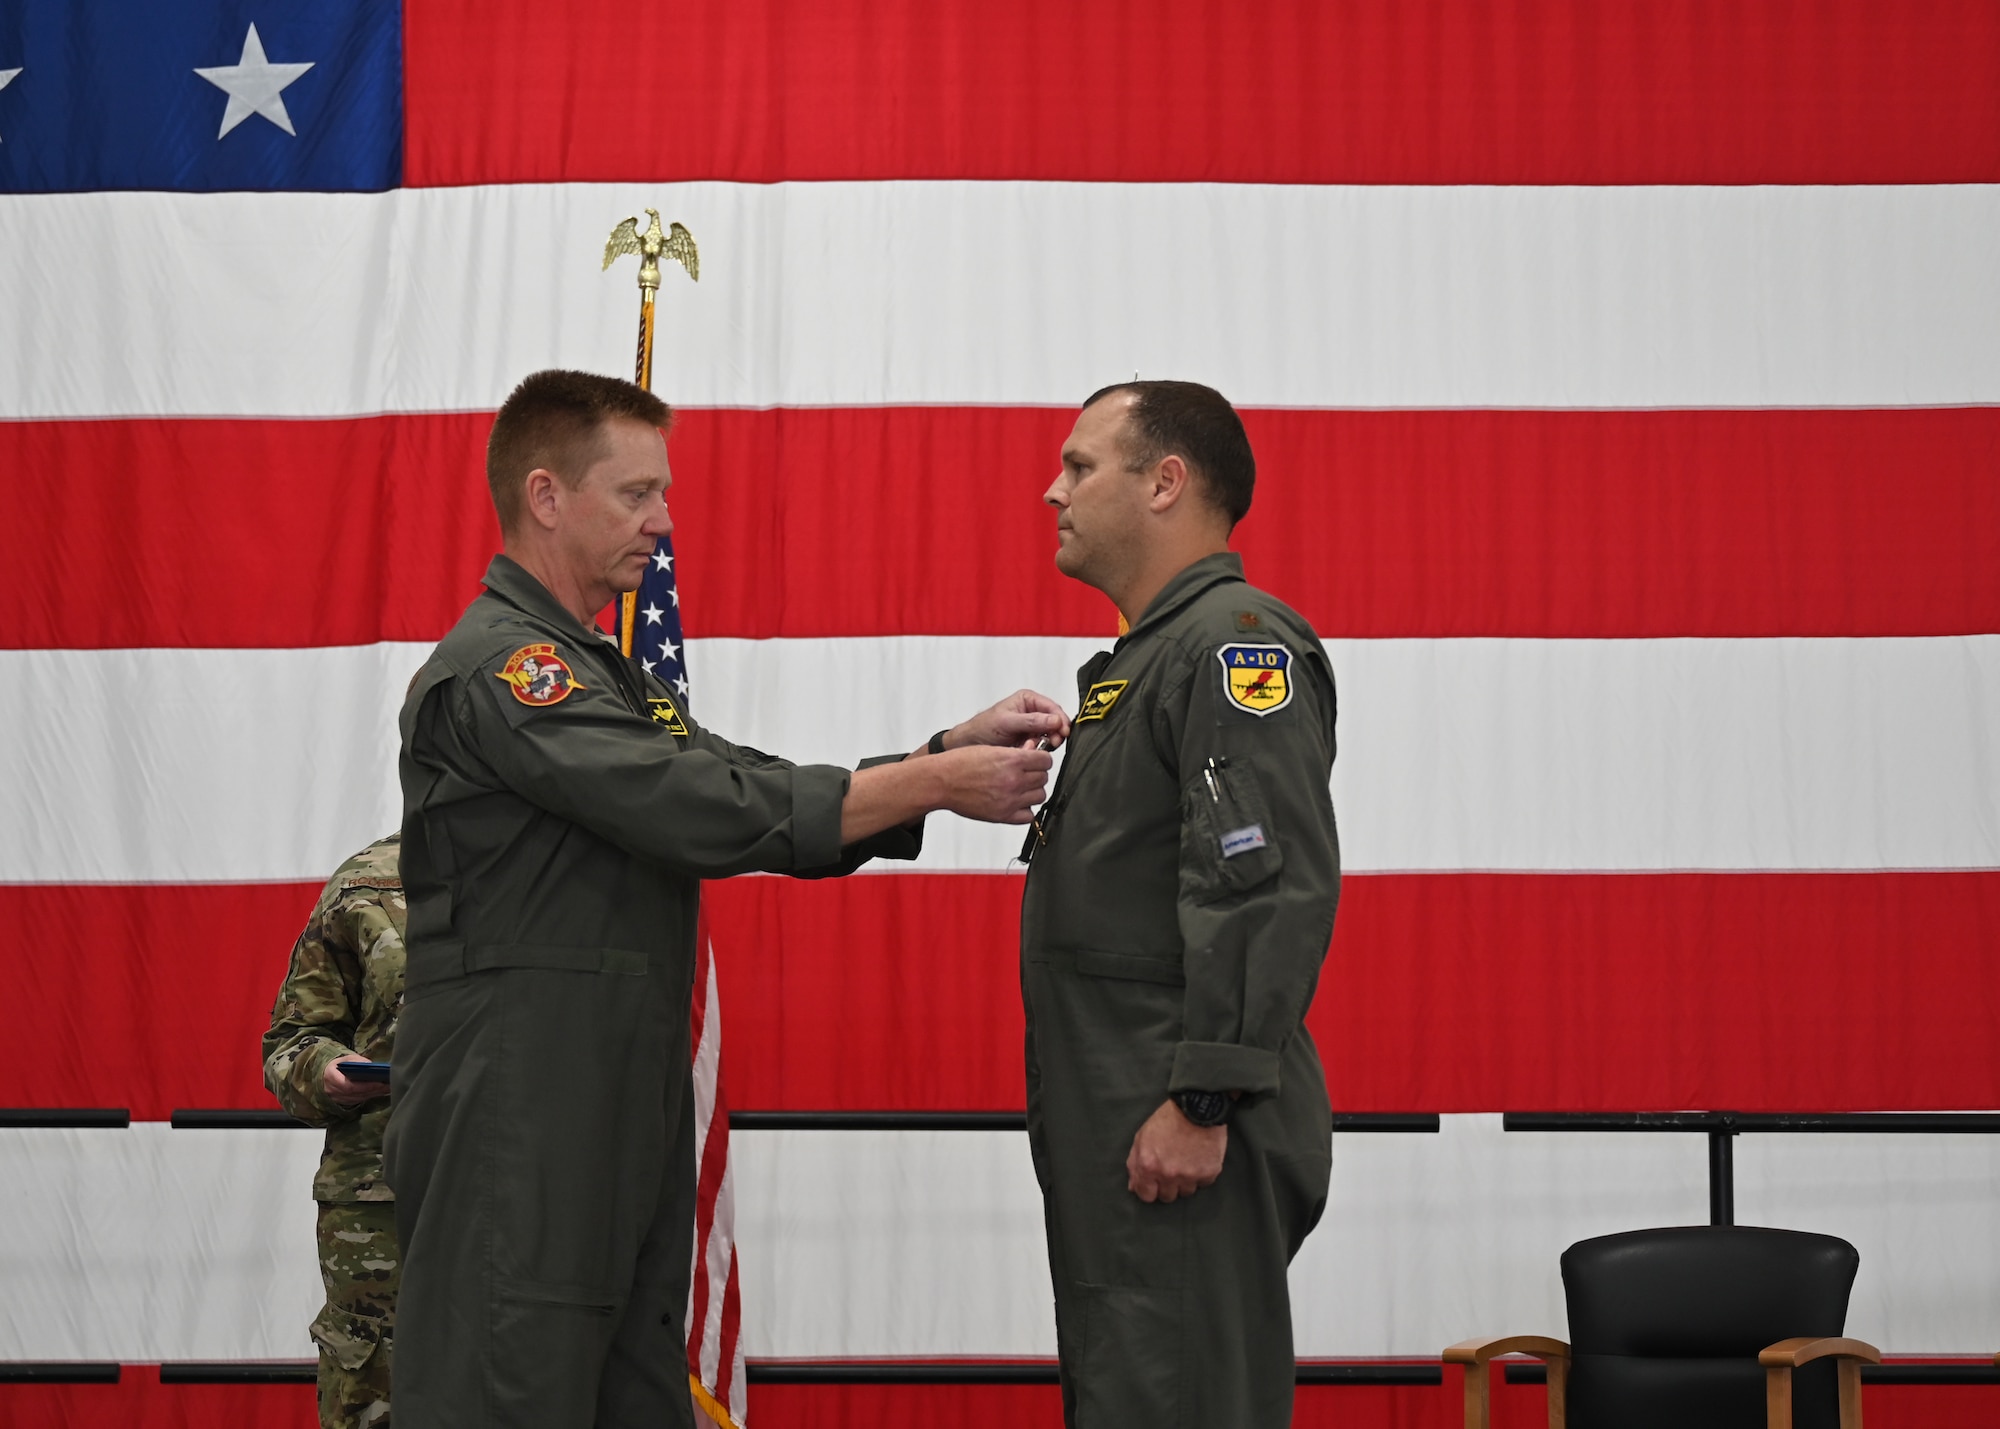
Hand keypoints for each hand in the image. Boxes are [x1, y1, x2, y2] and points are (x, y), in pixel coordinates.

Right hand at [323, 1054, 387, 1106]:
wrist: (325, 1074)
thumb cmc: (338, 1064)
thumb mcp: (346, 1058)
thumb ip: (357, 1061)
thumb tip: (370, 1066)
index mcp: (330, 1077)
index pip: (348, 1086)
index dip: (365, 1086)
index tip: (380, 1083)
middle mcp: (331, 1090)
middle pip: (355, 1093)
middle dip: (373, 1090)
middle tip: (388, 1086)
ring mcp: (335, 1098)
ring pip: (357, 1099)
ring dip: (373, 1094)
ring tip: (387, 1088)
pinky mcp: (341, 1102)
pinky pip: (357, 1101)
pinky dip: (369, 1096)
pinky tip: (379, 1092)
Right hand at [931, 744, 1052, 823]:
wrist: (941, 781)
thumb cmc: (960, 764)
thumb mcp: (991, 749)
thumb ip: (1015, 753)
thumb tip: (1032, 753)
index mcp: (1012, 760)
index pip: (1046, 760)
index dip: (1041, 759)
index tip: (1036, 761)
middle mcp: (1014, 780)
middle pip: (1044, 778)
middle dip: (1036, 774)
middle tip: (1024, 773)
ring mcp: (1010, 800)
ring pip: (1040, 796)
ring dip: (1032, 791)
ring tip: (1019, 788)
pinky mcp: (1003, 815)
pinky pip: (1029, 816)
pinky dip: (1025, 810)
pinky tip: (1016, 802)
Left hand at [943, 690, 1070, 751]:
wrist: (970, 743)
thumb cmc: (984, 727)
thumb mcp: (1007, 721)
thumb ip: (1031, 720)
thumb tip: (1053, 720)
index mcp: (1028, 700)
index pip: (1052, 707)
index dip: (1060, 718)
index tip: (1062, 730)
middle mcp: (1033, 712)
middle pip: (1056, 721)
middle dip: (1056, 732)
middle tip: (1054, 741)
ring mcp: (1033, 728)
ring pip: (1052, 734)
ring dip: (1048, 742)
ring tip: (1039, 746)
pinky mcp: (1031, 741)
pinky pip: (1043, 746)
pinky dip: (1041, 749)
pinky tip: (1032, 750)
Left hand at [1126, 1099, 1225, 1202]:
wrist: (1196, 1107)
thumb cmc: (1167, 1121)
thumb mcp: (1142, 1137)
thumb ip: (1135, 1164)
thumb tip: (1134, 1186)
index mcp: (1149, 1166)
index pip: (1146, 1196)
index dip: (1150, 1189)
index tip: (1155, 1183)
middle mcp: (1168, 1174)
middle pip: (1167, 1197)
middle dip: (1168, 1186)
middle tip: (1172, 1168)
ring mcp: (1190, 1175)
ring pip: (1187, 1192)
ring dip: (1186, 1181)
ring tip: (1187, 1161)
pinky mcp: (1209, 1172)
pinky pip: (1204, 1184)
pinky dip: (1202, 1174)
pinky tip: (1199, 1158)